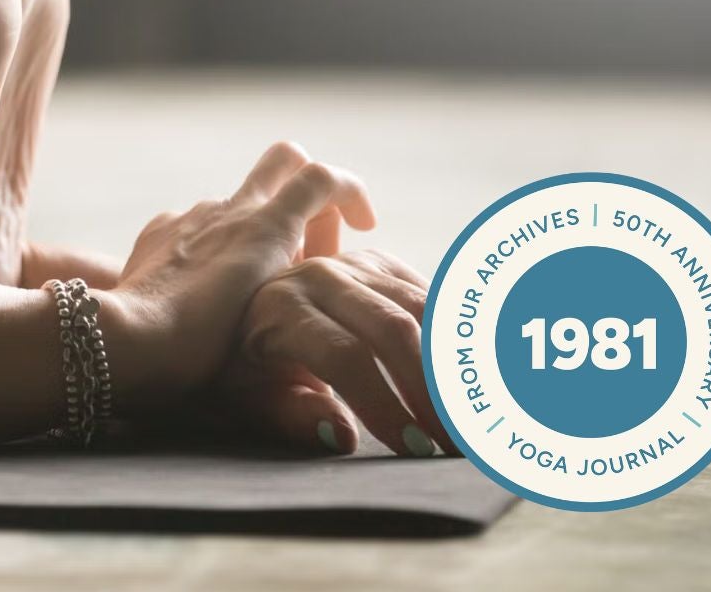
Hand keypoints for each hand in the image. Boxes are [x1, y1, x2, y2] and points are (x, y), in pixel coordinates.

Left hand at [103, 142, 375, 411]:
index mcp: (267, 230)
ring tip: (257, 283)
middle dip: (308, 188)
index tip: (365, 224)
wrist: (122, 342)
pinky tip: (208, 287)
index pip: (322, 178)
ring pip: (238, 199)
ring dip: (258, 227)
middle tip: (311, 243)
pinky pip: (197, 222)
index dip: (351, 192)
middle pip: (284, 159)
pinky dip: (215, 242)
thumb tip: (341, 437)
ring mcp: (191, 217)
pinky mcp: (157, 232)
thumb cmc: (195, 358)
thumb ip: (303, 401)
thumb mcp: (260, 372)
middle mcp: (230, 211)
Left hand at [216, 248, 454, 456]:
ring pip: (421, 307)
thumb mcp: (249, 398)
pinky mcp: (380, 264)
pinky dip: (452, 334)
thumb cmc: (241, 367)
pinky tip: (469, 375)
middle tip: (455, 444)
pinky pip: (429, 295)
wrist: (238, 311)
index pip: (345, 356)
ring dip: (452, 364)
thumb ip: (292, 415)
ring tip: (473, 417)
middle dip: (430, 390)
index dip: (384, 403)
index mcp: (281, 308)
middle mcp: (319, 276)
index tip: (414, 447)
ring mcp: (353, 264)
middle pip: (393, 328)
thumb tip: (343, 435)